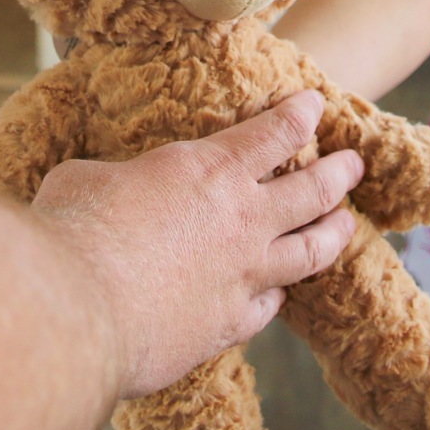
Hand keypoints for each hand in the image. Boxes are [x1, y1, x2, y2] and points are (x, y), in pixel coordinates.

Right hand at [30, 90, 364, 398]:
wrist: (82, 312)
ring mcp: (244, 276)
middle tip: (354, 165)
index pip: (275, 133)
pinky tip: (277, 295)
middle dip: (338, 173)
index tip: (314, 105)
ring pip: (311, 251)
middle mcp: (242, 220)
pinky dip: (277, 296)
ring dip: (333, 234)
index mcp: (210, 170)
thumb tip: (103, 187)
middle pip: (313, 191)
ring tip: (345, 225)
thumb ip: (113, 179)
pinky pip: (269, 307)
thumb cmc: (75, 232)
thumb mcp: (86, 178)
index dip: (300, 115)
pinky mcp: (230, 325)